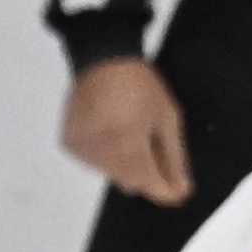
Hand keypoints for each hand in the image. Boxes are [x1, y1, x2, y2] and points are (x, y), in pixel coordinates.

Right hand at [61, 56, 191, 204]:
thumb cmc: (137, 84)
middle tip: (151, 144)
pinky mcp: (70, 144)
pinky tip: (111, 131)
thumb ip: (174, 159)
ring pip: (112, 174)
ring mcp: (82, 147)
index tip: (179, 190)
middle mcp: (100, 147)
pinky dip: (106, 155)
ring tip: (128, 130)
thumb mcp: (168, 119)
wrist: (103, 60)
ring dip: (126, 163)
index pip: (149, 185)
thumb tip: (182, 187)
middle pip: (131, 183)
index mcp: (126, 140)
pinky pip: (94, 163)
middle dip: (148, 172)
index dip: (168, 191)